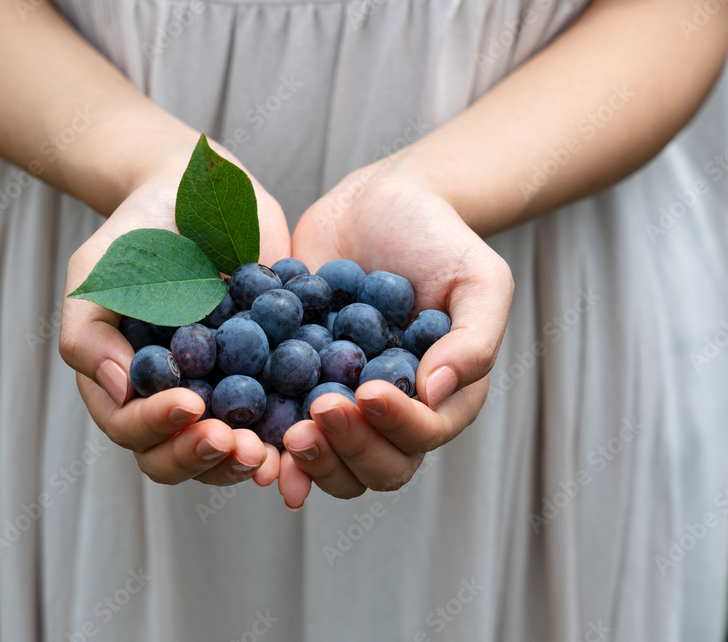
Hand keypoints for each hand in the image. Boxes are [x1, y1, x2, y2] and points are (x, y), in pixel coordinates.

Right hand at [59, 148, 291, 487]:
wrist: (194, 192)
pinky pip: (279, 417)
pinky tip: (309, 426)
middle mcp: (173, 400)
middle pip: (179, 458)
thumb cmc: (136, 235)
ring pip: (228, 453)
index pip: (132, 429)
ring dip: (246, 460)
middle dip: (204, 457)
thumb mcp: (97, 274)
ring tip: (268, 451)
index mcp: (125, 387)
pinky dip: (291, 432)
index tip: (189, 404)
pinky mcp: (268, 376)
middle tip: (235, 443)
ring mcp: (222, 394)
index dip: (158, 427)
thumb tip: (120, 390)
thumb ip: (89, 331)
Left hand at [279, 163, 513, 507]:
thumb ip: (474, 339)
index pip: (424, 434)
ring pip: (331, 464)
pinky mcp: (298, 387)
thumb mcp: (479, 279)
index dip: (396, 424)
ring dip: (310, 461)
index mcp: (442, 397)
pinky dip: (268, 443)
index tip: (368, 390)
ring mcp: (344, 405)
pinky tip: (247, 436)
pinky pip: (283, 429)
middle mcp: (393, 413)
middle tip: (319, 413)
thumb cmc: (439, 239)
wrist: (378, 204)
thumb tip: (435, 393)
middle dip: (348, 449)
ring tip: (285, 435)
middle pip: (378, 467)